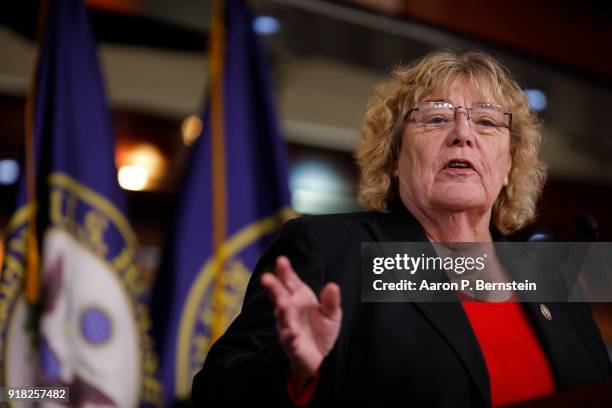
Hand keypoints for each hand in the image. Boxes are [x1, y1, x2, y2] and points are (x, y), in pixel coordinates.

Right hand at [261, 256, 341, 378]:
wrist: (321, 357)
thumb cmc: (322, 330)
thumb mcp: (331, 313)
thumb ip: (331, 300)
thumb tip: (333, 285)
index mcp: (298, 297)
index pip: (289, 281)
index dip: (285, 271)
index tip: (281, 260)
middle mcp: (289, 309)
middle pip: (279, 295)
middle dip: (273, 287)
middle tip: (266, 278)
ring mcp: (288, 326)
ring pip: (282, 317)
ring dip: (281, 310)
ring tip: (282, 303)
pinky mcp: (291, 344)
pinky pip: (289, 340)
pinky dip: (289, 337)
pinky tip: (291, 333)